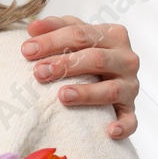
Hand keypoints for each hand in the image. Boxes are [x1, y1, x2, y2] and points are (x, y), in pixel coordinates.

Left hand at [21, 16, 140, 138]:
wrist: (111, 72)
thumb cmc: (87, 50)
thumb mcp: (74, 33)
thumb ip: (55, 26)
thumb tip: (32, 28)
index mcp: (113, 35)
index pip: (81, 34)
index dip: (52, 41)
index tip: (26, 50)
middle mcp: (127, 59)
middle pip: (97, 59)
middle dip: (66, 65)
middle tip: (39, 73)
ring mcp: (130, 85)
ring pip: (111, 89)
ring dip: (87, 93)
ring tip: (62, 96)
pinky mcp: (130, 108)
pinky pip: (130, 120)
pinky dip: (122, 126)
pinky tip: (108, 132)